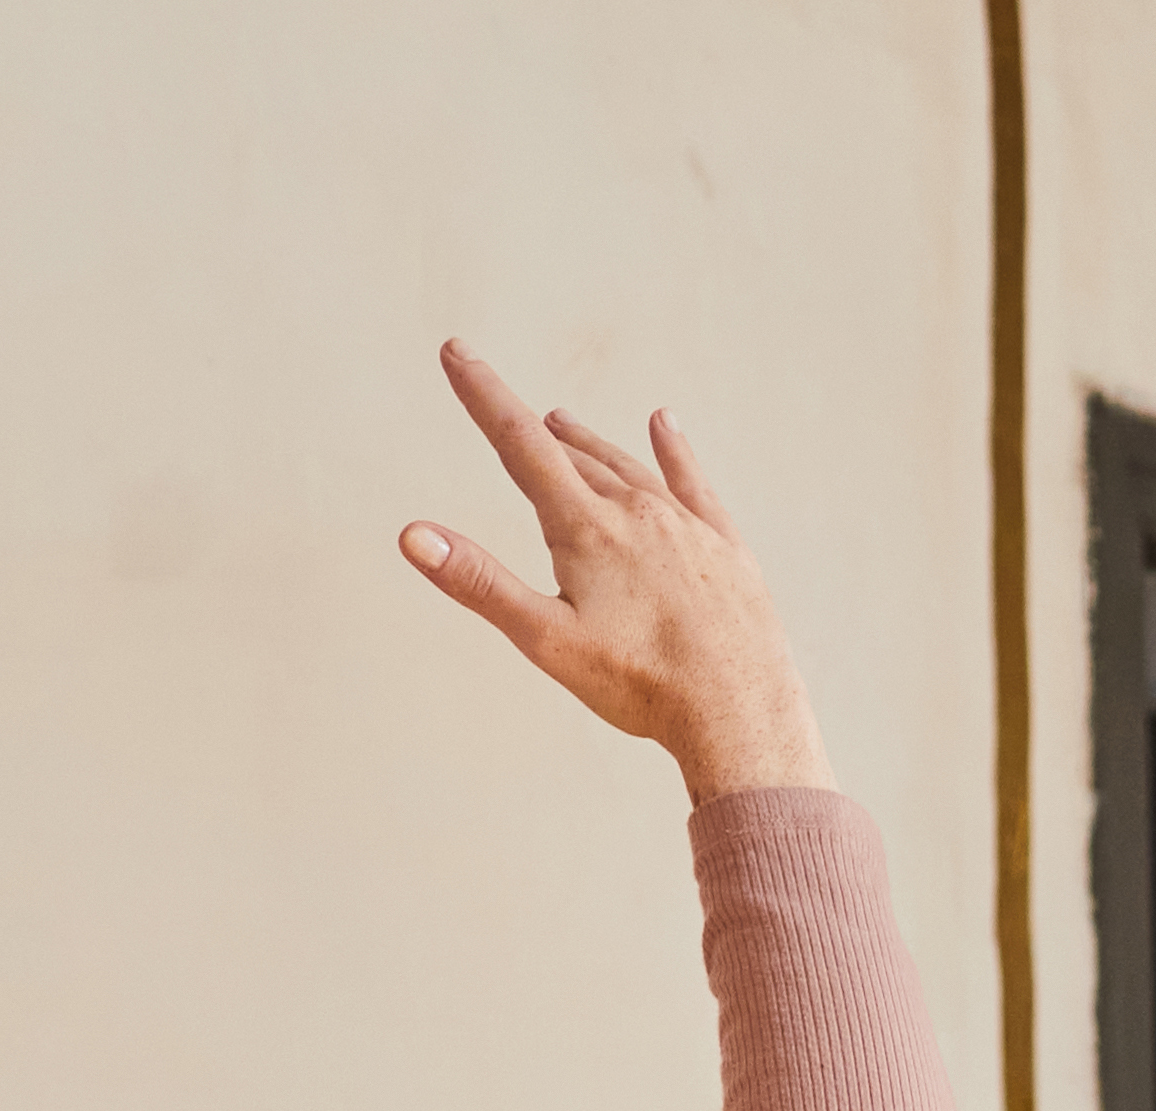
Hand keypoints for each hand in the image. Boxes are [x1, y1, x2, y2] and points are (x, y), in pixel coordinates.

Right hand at [399, 345, 824, 794]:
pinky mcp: (726, 549)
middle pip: (573, 458)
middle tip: (503, 404)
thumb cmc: (642, 686)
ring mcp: (687, 528)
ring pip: (628, 469)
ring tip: (563, 421)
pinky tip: (664, 424)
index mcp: (587, 527)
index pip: (520, 443)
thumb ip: (478, 582)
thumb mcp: (546, 639)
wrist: (743, 715)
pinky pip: (694, 485)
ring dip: (591, 444)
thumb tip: (412, 535)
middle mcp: (638, 512)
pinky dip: (673, 452)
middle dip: (532, 430)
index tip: (456, 352)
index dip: (483, 395)